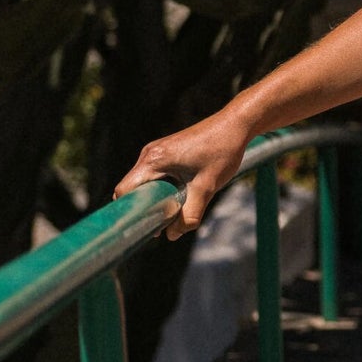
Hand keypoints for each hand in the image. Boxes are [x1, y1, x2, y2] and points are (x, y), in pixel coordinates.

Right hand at [113, 108, 252, 240]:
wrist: (235, 125)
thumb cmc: (222, 152)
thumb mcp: (206, 187)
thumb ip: (190, 214)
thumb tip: (172, 236)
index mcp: (153, 160)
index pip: (125, 191)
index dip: (131, 212)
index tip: (144, 228)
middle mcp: (149, 154)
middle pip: (134, 189)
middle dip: (146, 209)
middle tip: (164, 225)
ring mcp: (156, 152)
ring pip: (146, 183)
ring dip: (157, 199)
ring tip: (176, 212)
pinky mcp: (165, 152)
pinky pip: (155, 176)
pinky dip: (164, 189)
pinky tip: (182, 197)